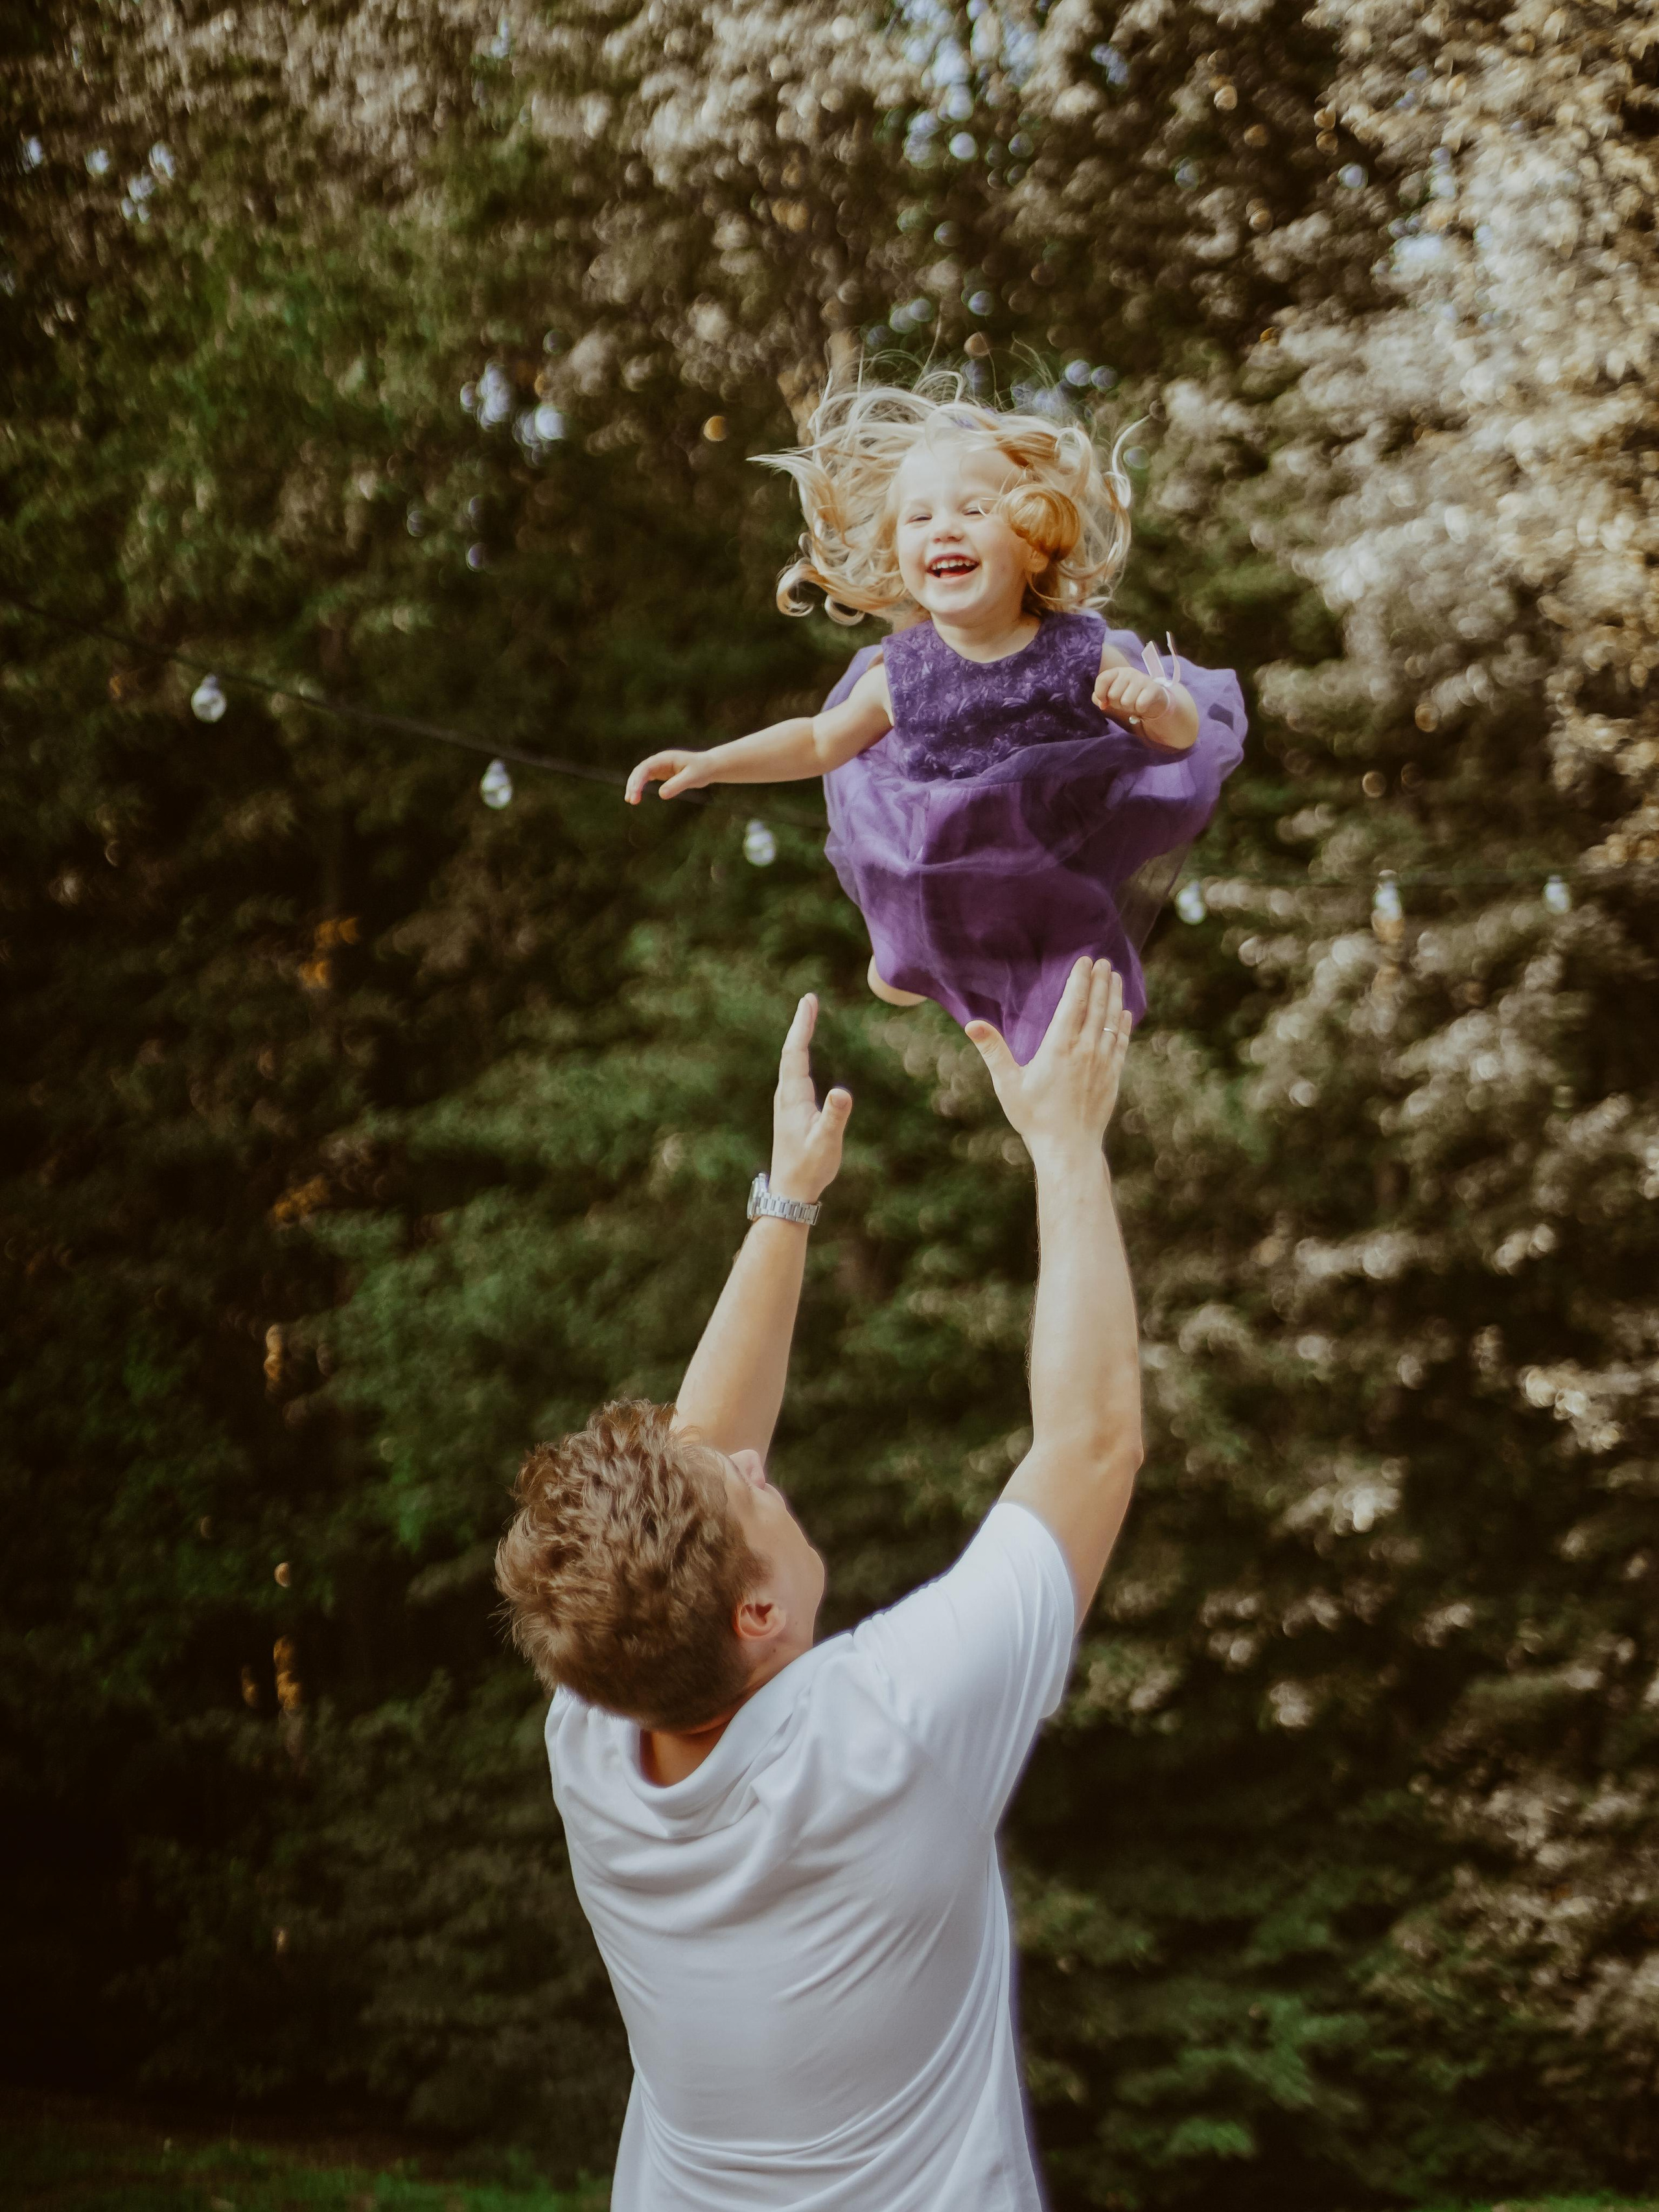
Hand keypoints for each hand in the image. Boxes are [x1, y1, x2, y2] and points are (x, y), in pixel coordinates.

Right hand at [625, 749, 711, 803]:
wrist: (708, 767)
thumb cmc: (701, 770)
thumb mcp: (692, 778)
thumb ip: (677, 785)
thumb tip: (661, 794)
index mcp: (665, 758)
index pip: (646, 768)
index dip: (638, 780)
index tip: (635, 794)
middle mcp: (659, 760)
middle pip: (640, 771)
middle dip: (633, 785)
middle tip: (631, 801)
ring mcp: (658, 766)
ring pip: (640, 775)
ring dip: (633, 786)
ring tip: (630, 801)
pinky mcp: (660, 773)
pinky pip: (645, 779)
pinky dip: (639, 787)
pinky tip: (636, 797)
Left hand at [769, 994, 852, 1205]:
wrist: (790, 1192)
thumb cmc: (810, 1168)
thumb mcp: (826, 1143)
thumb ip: (834, 1117)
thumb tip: (842, 1092)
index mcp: (793, 1097)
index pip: (795, 1053)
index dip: (802, 1025)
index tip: (808, 1001)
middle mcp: (786, 1096)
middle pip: (791, 1052)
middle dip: (801, 1024)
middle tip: (809, 999)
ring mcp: (786, 1103)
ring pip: (791, 1062)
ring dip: (799, 1038)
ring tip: (808, 1017)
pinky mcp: (790, 1111)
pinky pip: (794, 1073)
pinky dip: (800, 1055)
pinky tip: (804, 1055)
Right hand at [966, 958, 1131, 1167]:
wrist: (1068, 1148)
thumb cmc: (1034, 1118)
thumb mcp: (1007, 1084)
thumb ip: (993, 1050)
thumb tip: (972, 1023)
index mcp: (1060, 1047)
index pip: (1073, 1004)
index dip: (1079, 980)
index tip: (1084, 961)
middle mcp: (1085, 1050)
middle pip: (1096, 1007)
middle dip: (1100, 981)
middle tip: (1103, 961)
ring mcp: (1103, 1063)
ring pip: (1111, 1021)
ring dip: (1114, 997)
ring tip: (1115, 978)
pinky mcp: (1112, 1077)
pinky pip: (1121, 1043)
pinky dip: (1123, 1024)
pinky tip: (1124, 1013)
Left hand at [1092, 664, 1174, 730]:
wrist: (1153, 699)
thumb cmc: (1129, 696)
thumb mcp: (1112, 695)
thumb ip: (1099, 697)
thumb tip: (1102, 704)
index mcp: (1117, 672)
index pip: (1102, 679)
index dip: (1100, 694)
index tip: (1105, 701)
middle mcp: (1129, 672)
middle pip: (1113, 695)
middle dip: (1117, 704)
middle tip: (1125, 701)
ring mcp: (1142, 679)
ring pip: (1126, 702)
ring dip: (1129, 708)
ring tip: (1134, 703)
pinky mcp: (1153, 688)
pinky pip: (1140, 705)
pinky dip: (1140, 709)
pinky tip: (1143, 705)